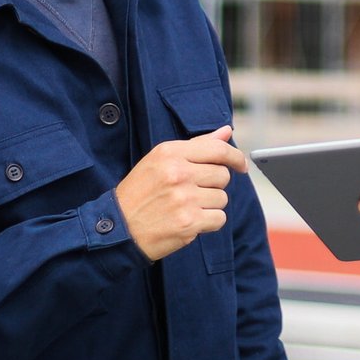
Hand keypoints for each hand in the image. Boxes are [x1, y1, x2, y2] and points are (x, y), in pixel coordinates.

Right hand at [115, 125, 246, 261]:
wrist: (118, 228)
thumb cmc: (140, 192)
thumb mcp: (159, 161)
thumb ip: (196, 145)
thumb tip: (226, 131)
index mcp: (170, 153)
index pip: (217, 149)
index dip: (235, 157)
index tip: (241, 165)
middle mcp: (178, 173)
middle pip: (222, 175)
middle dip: (213, 185)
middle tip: (192, 192)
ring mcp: (184, 198)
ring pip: (222, 198)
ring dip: (209, 205)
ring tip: (185, 207)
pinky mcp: (189, 222)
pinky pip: (219, 218)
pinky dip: (209, 222)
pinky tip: (189, 221)